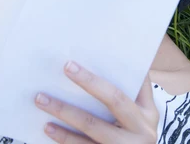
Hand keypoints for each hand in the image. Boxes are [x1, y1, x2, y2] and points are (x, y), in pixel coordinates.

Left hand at [35, 61, 158, 142]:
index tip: (68, 66)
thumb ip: (138, 88)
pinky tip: (49, 129)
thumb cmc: (140, 127)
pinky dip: (65, 139)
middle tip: (46, 88)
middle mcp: (139, 135)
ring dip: (63, 117)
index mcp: (147, 116)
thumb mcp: (146, 111)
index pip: (117, 95)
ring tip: (42, 103)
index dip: (92, 82)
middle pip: (101, 115)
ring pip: (89, 133)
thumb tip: (122, 54)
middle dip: (75, 99)